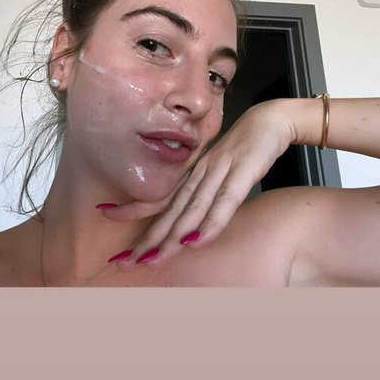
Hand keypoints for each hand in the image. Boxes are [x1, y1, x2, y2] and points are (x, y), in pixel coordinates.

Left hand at [101, 100, 294, 270]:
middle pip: (170, 210)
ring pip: (192, 209)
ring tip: (151, 260)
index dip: (133, 207)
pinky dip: (211, 223)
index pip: (161, 195)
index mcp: (195, 173)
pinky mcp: (244, 172)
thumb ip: (207, 191)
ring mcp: (221, 171)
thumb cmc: (248, 147)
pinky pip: (226, 202)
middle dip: (147, 238)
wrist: (274, 118)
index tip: (104, 215)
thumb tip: (192, 219)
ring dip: (171, 236)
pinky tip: (196, 241)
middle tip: (123, 261)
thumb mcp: (223, 171)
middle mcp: (201, 173)